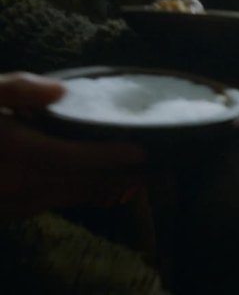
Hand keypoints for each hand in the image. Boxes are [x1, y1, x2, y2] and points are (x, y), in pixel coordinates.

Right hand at [0, 73, 147, 220]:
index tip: (141, 153)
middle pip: (79, 183)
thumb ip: (17, 90)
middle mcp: (12, 182)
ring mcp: (10, 202)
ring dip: (108, 188)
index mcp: (11, 148)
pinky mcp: (10, 210)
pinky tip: (105, 186)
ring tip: (145, 178)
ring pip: (70, 197)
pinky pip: (55, 205)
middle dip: (122, 177)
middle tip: (161, 170)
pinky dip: (84, 194)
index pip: (67, 158)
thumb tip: (58, 90)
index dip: (106, 157)